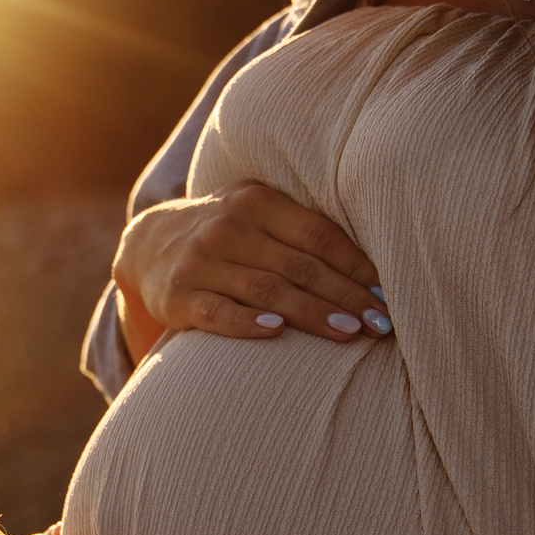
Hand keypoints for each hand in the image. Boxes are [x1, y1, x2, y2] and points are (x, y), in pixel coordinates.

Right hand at [112, 183, 387, 364]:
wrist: (148, 245)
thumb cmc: (229, 235)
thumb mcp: (258, 214)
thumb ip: (303, 230)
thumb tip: (375, 272)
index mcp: (257, 201)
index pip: (318, 234)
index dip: (356, 265)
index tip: (387, 294)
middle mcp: (229, 227)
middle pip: (299, 265)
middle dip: (346, 296)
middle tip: (381, 324)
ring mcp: (201, 262)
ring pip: (267, 290)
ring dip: (312, 313)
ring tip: (350, 333)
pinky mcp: (179, 296)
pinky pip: (218, 312)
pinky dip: (246, 322)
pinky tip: (276, 332)